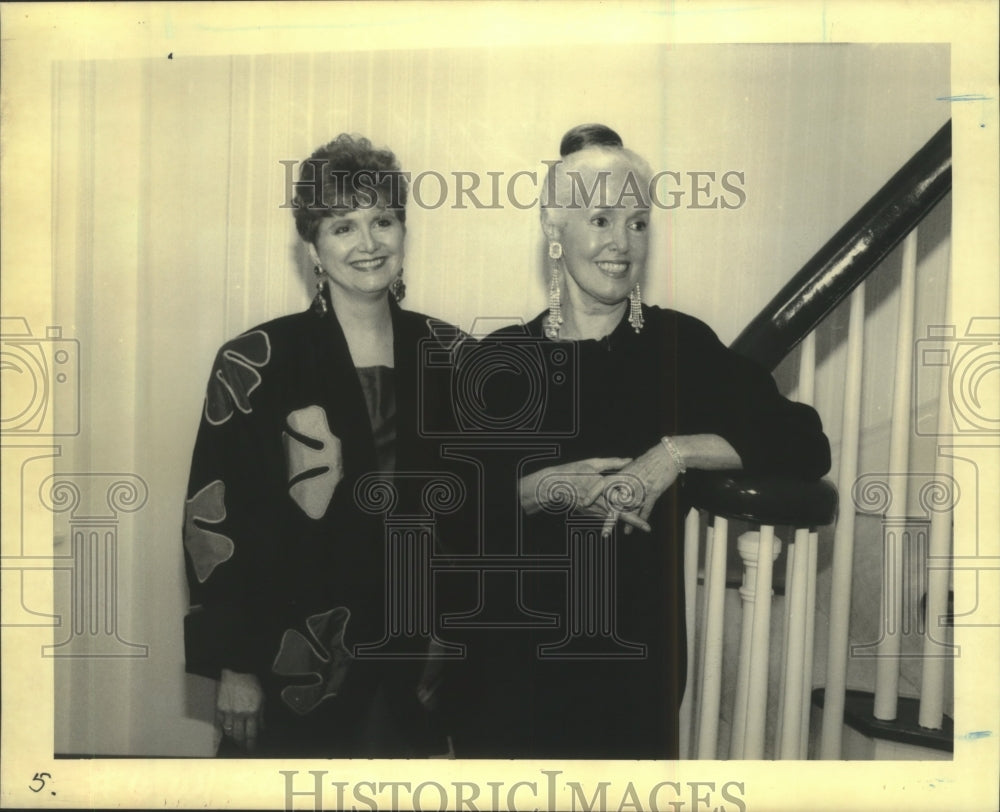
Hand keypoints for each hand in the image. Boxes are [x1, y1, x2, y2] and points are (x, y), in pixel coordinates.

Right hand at [216, 668, 263, 750]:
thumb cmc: (252, 684)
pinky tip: (227, 733)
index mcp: (252, 712)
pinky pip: (221, 724)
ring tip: (236, 741)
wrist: (237, 672)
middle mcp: (240, 715)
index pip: (251, 734)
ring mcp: (228, 713)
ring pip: (229, 732)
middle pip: (239, 736)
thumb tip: (262, 728)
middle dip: (242, 744)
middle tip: (244, 748)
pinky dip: (224, 730)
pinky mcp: (219, 709)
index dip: (251, 744)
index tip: (251, 749)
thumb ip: (261, 715)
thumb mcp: (262, 698)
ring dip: (233, 739)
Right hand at [519, 457, 649, 532]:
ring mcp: (593, 510)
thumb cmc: (572, 472)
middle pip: (620, 514)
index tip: (647, 504)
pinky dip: (612, 517)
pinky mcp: (588, 513)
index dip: (636, 502)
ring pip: (612, 517)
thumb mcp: (592, 464)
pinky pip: (603, 516)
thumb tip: (630, 460)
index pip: (622, 498)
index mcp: (602, 488)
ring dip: (625, 520)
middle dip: (634, 521)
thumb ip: (612, 463)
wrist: (553, 487)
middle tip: (648, 528)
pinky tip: (619, 517)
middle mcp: (599, 502)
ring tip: (639, 524)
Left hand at [582, 442, 681, 535]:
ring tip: (608, 532)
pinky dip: (638, 519)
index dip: (594, 492)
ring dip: (619, 522)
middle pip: (615, 501)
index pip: (604, 484)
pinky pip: (645, 508)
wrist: (668, 455)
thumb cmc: (651, 459)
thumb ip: (622, 472)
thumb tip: (614, 481)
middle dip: (606, 516)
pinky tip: (630, 529)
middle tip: (599, 527)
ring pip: (629, 508)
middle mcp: (630, 482)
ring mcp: (641, 488)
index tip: (585, 502)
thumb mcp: (633, 465)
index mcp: (623, 474)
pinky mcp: (653, 492)